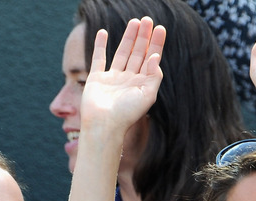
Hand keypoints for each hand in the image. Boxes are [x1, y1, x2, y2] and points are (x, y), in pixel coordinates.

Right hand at [80, 17, 165, 132]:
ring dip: (128, 37)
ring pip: (122, 53)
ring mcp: (112, 79)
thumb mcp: (148, 96)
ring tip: (133, 22)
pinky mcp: (96, 79)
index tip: (160, 28)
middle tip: (147, 20)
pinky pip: (99, 59)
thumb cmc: (126, 114)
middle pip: (138, 53)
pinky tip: (103, 32)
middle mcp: (128, 80)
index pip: (151, 59)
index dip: (156, 43)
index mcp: (142, 84)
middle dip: (143, 36)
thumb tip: (155, 56)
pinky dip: (100, 45)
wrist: (103, 125)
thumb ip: (154, 76)